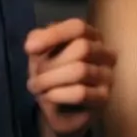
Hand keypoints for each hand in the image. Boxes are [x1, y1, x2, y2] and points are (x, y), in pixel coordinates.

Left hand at [25, 19, 116, 136]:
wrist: (58, 109)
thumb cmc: (51, 75)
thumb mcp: (41, 53)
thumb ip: (38, 40)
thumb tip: (32, 44)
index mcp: (90, 36)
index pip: (78, 27)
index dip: (54, 35)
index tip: (28, 49)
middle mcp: (105, 53)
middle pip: (82, 47)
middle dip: (51, 63)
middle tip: (34, 76)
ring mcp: (107, 75)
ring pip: (80, 70)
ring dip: (50, 80)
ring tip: (37, 88)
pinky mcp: (104, 97)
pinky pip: (81, 93)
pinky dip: (58, 94)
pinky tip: (49, 97)